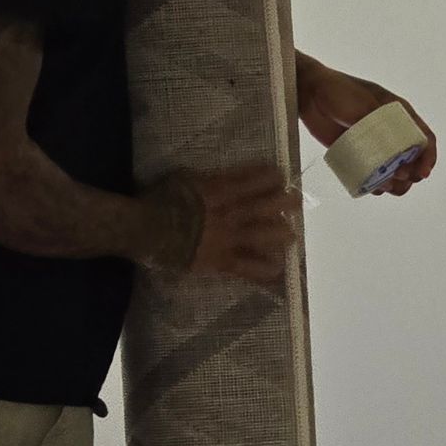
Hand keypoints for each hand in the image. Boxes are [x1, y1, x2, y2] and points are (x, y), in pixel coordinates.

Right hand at [135, 164, 299, 284]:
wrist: (148, 229)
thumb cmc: (162, 199)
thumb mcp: (185, 177)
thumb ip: (207, 178)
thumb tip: (221, 178)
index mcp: (221, 190)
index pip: (253, 181)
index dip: (270, 178)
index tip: (281, 177)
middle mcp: (231, 213)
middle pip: (265, 206)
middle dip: (284, 203)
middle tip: (296, 201)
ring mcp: (229, 239)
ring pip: (263, 236)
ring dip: (280, 234)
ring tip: (291, 235)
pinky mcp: (223, 261)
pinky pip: (248, 267)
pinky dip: (263, 268)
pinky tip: (276, 268)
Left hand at [296, 55, 436, 196]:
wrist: (308, 93)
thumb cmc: (336, 91)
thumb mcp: (360, 103)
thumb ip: (376, 125)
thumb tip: (390, 153)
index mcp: (399, 114)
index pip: (424, 138)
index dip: (428, 156)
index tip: (422, 172)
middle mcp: (391, 131)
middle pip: (413, 160)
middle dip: (412, 175)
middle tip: (400, 179)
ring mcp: (375, 145)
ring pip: (396, 172)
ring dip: (396, 184)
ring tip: (385, 187)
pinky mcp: (359, 155)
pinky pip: (374, 175)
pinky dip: (376, 185)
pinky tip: (372, 188)